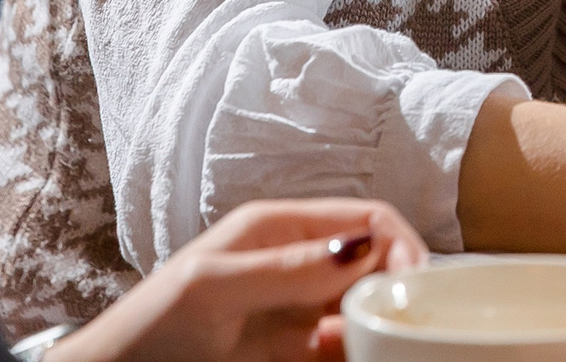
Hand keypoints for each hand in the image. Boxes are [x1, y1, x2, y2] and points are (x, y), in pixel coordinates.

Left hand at [49, 199, 426, 361]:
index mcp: (279, 228)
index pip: (367, 217)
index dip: (400, 244)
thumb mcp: (214, 288)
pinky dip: (357, 350)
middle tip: (400, 321)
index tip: (417, 283)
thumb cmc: (148, 328)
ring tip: (366, 345)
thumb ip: (287, 267)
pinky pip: (345, 347)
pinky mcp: (294, 354)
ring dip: (378, 324)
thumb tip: (364, 247)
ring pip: (366, 308)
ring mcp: (297, 311)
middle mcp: (298, 264)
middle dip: (395, 287)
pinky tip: (347, 358)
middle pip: (376, 263)